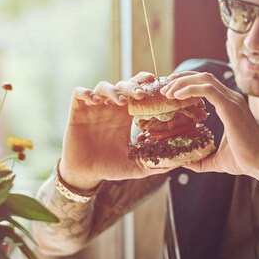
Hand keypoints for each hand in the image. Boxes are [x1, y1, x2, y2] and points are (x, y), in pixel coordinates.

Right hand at [60, 72, 170, 188]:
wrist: (85, 174)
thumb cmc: (110, 167)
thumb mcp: (137, 166)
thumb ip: (157, 163)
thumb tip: (181, 162)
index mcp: (126, 116)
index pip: (138, 93)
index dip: (147, 87)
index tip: (158, 86)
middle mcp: (111, 108)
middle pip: (123, 85)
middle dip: (133, 86)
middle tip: (141, 94)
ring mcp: (94, 108)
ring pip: (103, 86)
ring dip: (113, 90)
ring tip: (121, 101)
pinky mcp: (77, 111)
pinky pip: (79, 93)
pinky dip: (87, 93)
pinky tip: (95, 102)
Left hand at [161, 71, 258, 179]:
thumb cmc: (244, 161)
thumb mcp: (216, 160)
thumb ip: (201, 159)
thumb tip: (185, 163)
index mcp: (230, 105)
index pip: (207, 85)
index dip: (188, 83)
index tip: (171, 91)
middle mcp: (232, 99)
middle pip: (203, 77)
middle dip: (182, 79)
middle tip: (164, 88)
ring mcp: (232, 101)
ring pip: (204, 79)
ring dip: (183, 82)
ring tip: (167, 91)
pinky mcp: (230, 107)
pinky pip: (207, 90)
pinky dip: (190, 89)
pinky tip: (177, 96)